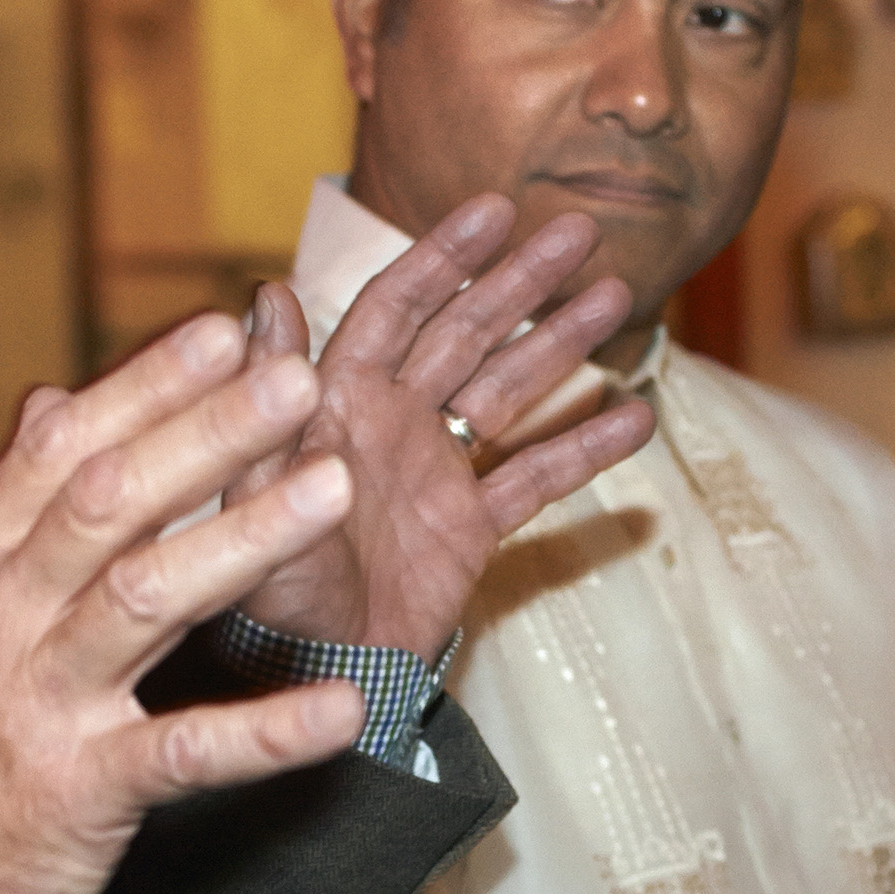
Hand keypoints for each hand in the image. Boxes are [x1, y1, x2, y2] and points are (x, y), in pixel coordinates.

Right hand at [0, 314, 368, 893]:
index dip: (145, 388)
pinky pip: (184, 750)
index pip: (59, 452)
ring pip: (143, 598)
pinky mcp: (80, 789)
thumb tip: (53, 399)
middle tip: (298, 381)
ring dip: (245, 537)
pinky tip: (343, 708)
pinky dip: (267, 730)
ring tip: (333, 489)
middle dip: (207, 433)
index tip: (224, 332)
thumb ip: (15, 510)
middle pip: (106, 502)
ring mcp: (38, 703)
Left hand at [227, 194, 658, 662]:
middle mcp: (388, 424)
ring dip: (560, 344)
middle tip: (581, 230)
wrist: (318, 684)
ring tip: (618, 294)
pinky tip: (636, 417)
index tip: (497, 209)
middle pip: (463, 334)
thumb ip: (267, 399)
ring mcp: (433, 473)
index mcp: (337, 404)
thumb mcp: (258, 491)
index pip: (394, 309)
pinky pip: (534, 480)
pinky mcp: (469, 530)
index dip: (443, 257)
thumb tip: (265, 295)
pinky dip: (583, 449)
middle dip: (519, 282)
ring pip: (507, 391)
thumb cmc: (268, 595)